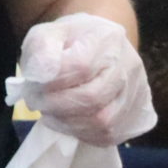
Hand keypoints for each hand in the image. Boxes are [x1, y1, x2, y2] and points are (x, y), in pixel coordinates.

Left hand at [19, 12, 154, 147]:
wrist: (100, 50)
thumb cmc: (71, 42)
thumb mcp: (50, 33)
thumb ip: (43, 48)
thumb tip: (43, 73)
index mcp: (108, 39)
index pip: (81, 66)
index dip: (52, 82)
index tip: (32, 84)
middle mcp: (129, 66)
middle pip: (93, 97)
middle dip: (56, 105)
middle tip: (36, 101)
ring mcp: (135, 93)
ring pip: (101, 121)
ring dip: (66, 121)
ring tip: (50, 111)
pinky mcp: (133, 116)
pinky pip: (106, 135)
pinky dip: (79, 132)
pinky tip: (66, 120)